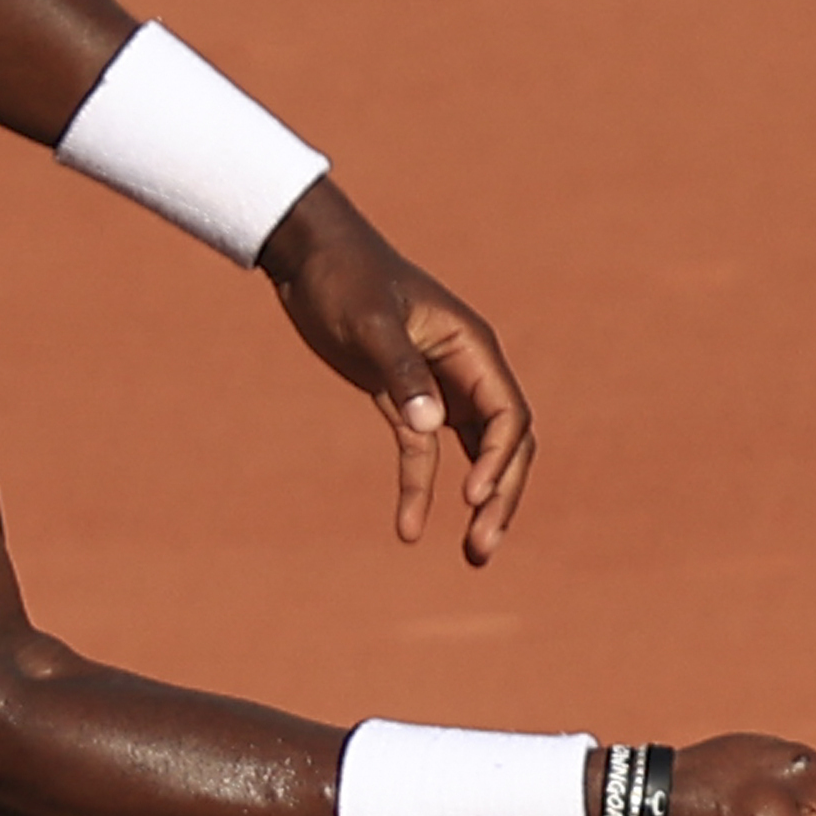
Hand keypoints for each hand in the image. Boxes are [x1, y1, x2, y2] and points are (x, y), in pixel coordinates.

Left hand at [256, 180, 535, 564]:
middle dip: (500, 497)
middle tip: (482, 548)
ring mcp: (440, 388)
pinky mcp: (407, 400)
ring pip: (475, 455)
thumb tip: (429, 426)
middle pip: (504, 445)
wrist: (307, 258)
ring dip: (477, 504)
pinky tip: (409, 529)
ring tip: (473, 556)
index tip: (470, 497)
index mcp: (472, 348)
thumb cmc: (343, 277)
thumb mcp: (369, 322)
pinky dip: (421, 489)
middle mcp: (467, 371)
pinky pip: (424, 455)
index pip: (508, 415)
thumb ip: (400, 370)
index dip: (498, 460)